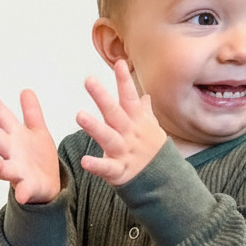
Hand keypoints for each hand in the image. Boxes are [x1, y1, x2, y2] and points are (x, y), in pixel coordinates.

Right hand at [0, 84, 60, 204]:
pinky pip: (24, 191)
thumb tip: (25, 91)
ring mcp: (18, 171)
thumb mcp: (38, 132)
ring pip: (5, 168)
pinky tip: (21, 195)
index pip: (2, 117)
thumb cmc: (39, 160)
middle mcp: (12, 153)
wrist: (49, 186)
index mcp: (15, 137)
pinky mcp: (28, 188)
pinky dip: (22, 193)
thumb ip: (31, 113)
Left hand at [77, 59, 167, 185]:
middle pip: (116, 113)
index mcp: (136, 122)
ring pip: (109, 138)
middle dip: (102, 97)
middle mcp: (130, 134)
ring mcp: (125, 153)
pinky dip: (96, 165)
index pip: (130, 98)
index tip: (120, 63)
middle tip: (89, 80)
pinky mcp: (121, 172)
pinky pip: (107, 168)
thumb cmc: (153, 153)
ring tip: (79, 115)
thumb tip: (145, 97)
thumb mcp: (152, 130)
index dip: (124, 81)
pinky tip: (84, 161)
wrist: (165, 182)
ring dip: (94, 127)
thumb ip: (144, 113)